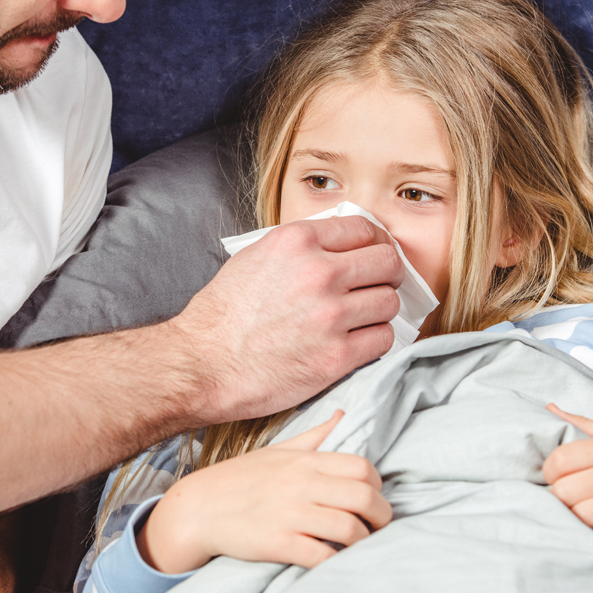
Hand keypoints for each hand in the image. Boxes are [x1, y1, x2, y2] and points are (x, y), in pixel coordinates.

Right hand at [137, 411, 392, 572]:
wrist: (197, 509)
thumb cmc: (240, 479)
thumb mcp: (278, 451)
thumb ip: (315, 436)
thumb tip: (343, 415)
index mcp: (305, 461)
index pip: (362, 468)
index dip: (377, 486)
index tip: (372, 499)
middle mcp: (301, 484)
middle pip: (365, 498)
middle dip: (381, 517)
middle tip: (377, 527)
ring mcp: (290, 515)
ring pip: (350, 530)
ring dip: (363, 542)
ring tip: (358, 546)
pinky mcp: (279, 543)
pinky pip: (322, 557)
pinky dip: (336, 562)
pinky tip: (334, 560)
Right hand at [174, 215, 403, 424]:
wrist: (203, 364)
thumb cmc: (223, 315)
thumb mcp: (256, 257)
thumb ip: (300, 247)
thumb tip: (339, 246)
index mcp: (297, 241)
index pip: (364, 228)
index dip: (375, 242)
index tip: (373, 256)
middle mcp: (319, 272)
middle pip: (387, 262)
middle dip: (385, 274)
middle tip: (375, 286)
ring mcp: (330, 315)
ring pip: (389, 302)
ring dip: (379, 310)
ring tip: (361, 318)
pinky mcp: (336, 356)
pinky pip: (383, 339)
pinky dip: (374, 340)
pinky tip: (357, 342)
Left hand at [543, 403, 592, 534]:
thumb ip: (586, 424)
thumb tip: (549, 406)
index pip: (558, 461)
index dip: (550, 474)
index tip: (558, 480)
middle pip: (564, 492)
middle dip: (561, 500)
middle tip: (572, 501)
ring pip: (581, 516)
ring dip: (580, 519)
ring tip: (590, 514)